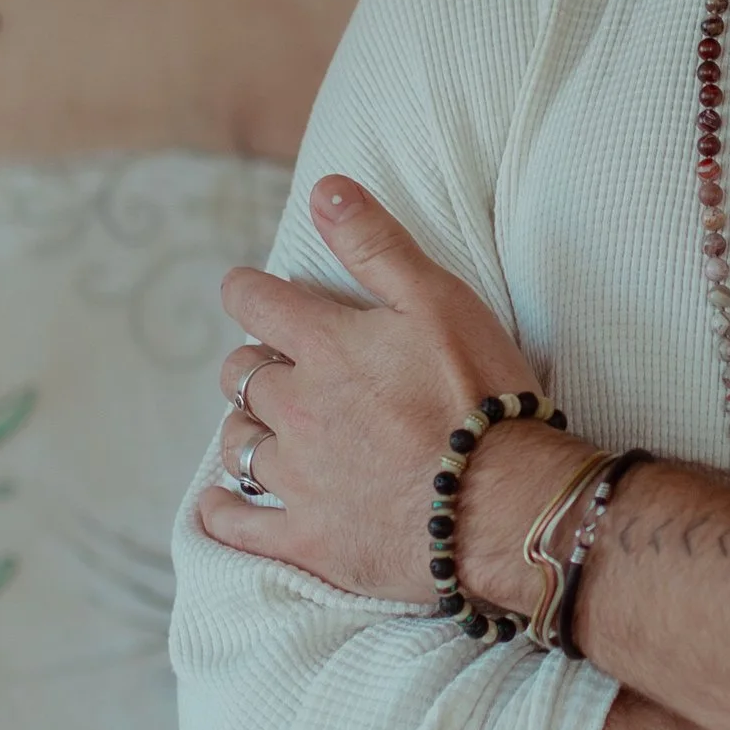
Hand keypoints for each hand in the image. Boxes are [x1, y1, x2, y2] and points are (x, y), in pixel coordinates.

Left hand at [196, 177, 547, 598]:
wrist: (508, 505)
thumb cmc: (483, 396)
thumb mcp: (441, 300)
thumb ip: (377, 244)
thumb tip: (324, 190)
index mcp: (326, 346)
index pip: (256, 303)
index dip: (246, 292)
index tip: (245, 292)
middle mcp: (298, 409)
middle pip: (240, 375)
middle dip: (252, 364)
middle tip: (276, 367)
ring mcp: (298, 479)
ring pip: (238, 443)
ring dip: (246, 429)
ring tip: (265, 428)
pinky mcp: (307, 539)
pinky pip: (237, 525)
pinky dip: (222, 512)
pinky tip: (221, 505)